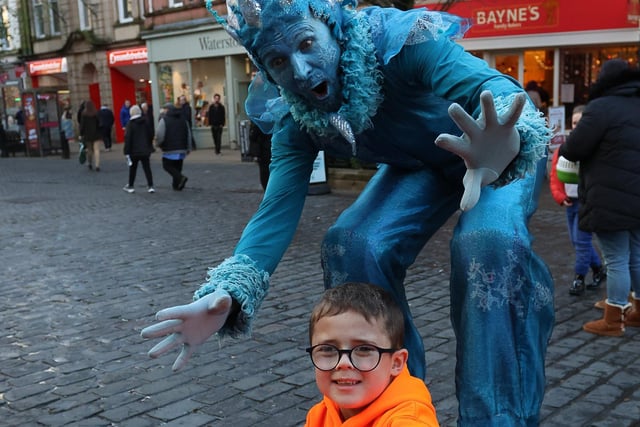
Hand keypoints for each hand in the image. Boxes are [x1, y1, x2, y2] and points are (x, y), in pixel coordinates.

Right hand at [140, 289, 231, 370]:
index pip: (177, 312)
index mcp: (189, 311)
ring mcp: (187, 333)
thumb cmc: (218, 302)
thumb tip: (220, 304)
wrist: (218, 312)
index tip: (158, 316)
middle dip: (157, 330)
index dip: (169, 313)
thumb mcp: (222, 299)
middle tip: (143, 334)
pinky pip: (186, 352)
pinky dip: (181, 360)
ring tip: (151, 355)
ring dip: (162, 348)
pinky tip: (175, 370)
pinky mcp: (193, 342)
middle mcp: (184, 323)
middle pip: (169, 327)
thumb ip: (221, 301)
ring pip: (172, 341)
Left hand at [435, 90, 524, 210]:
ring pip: (487, 113)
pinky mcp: (506, 125)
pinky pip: (512, 115)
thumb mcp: (477, 178)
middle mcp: (476, 134)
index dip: (447, 142)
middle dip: (460, 117)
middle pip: (466, 125)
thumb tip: (465, 209)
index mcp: (466, 148)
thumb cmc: (483, 165)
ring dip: (486, 105)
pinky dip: (516, 107)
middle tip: (452, 108)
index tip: (438, 139)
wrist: (498, 153)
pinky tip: (520, 96)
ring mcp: (490, 127)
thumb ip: (471, 191)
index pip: (454, 145)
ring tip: (485, 93)